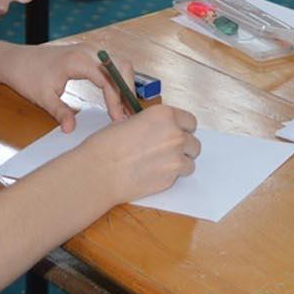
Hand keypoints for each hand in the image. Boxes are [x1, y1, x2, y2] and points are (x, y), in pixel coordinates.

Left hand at [0, 43, 141, 129]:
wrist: (16, 60)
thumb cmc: (27, 76)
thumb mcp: (43, 98)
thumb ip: (60, 112)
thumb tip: (71, 130)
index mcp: (77, 60)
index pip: (107, 79)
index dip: (116, 100)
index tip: (118, 119)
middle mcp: (88, 50)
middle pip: (121, 67)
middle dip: (127, 91)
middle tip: (128, 115)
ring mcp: (90, 49)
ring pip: (120, 63)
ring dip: (125, 84)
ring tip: (126, 108)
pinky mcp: (89, 53)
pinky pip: (112, 63)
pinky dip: (119, 79)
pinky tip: (117, 96)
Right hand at [81, 104, 199, 203]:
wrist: (99, 171)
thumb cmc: (107, 145)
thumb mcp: (130, 122)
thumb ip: (152, 125)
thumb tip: (159, 130)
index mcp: (164, 115)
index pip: (190, 121)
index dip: (182, 128)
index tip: (177, 133)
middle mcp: (175, 134)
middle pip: (193, 142)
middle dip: (183, 147)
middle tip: (166, 151)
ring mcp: (175, 157)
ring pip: (190, 161)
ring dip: (179, 163)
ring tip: (160, 165)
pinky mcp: (171, 178)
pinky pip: (179, 176)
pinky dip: (170, 176)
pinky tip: (153, 174)